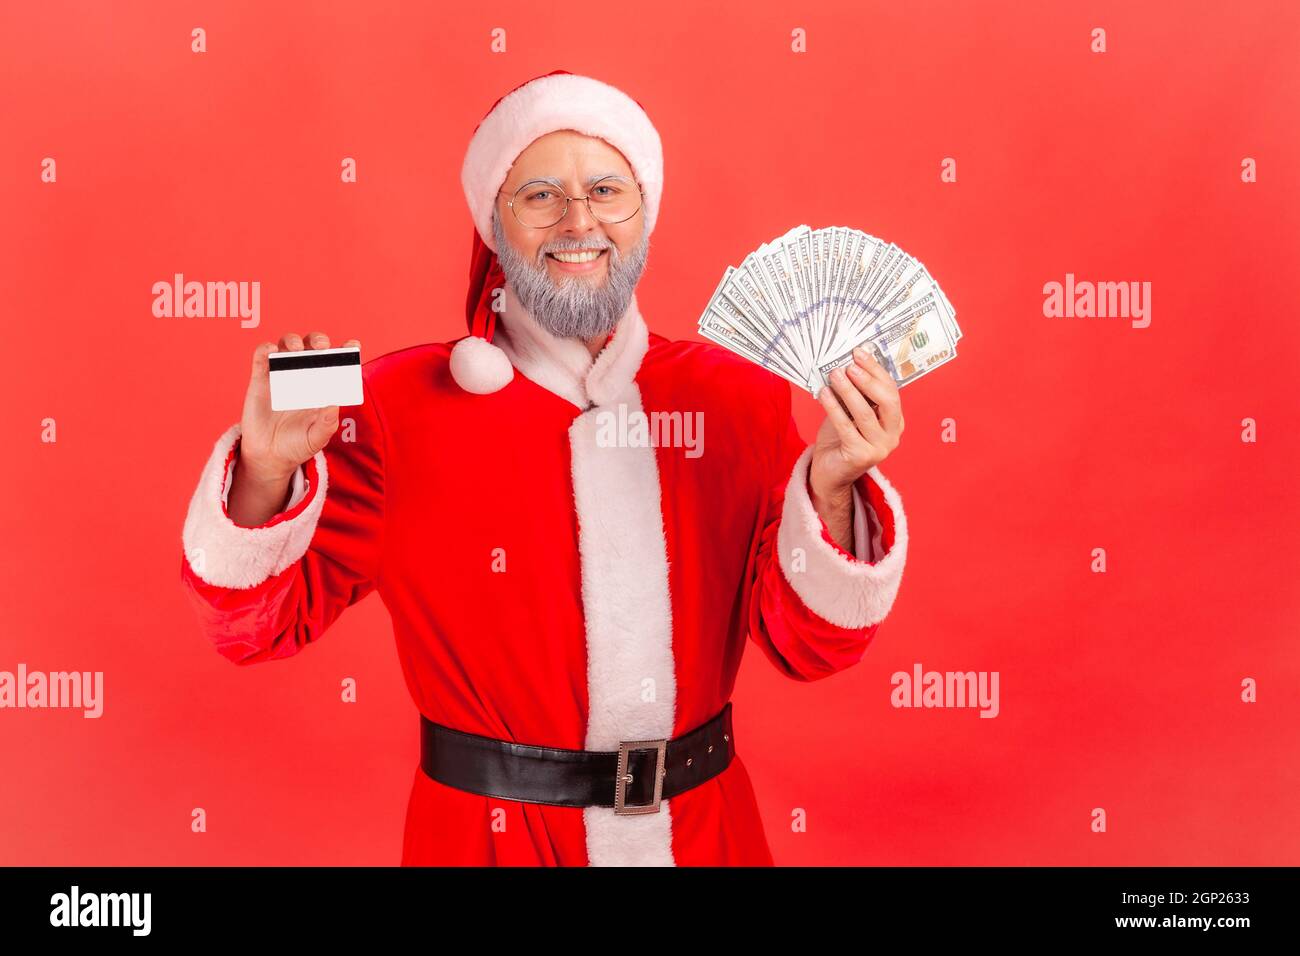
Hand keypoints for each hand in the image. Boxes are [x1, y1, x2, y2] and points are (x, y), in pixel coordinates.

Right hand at [237, 331, 360, 482]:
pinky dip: (266, 349)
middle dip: (318, 340)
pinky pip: (262, 357)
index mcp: (323, 386)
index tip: (353, 345)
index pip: (336, 363)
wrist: (269, 456)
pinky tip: (272, 351)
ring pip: (287, 346)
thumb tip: (334, 403)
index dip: (345, 351)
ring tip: (296, 349)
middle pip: (312, 347)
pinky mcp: (260, 379)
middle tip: (322, 346)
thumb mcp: (317, 437)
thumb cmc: (298, 444)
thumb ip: (328, 423)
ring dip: (292, 341)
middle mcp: (304, 375)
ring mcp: (282, 375)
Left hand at [809, 346, 903, 504]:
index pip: (891, 390)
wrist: (829, 472)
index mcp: (895, 421)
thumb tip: (848, 362)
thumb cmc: (840, 439)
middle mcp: (892, 435)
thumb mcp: (850, 412)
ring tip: (834, 375)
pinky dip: (834, 408)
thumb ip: (855, 393)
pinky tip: (824, 394)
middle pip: (887, 402)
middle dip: (867, 380)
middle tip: (849, 366)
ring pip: (865, 414)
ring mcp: (879, 448)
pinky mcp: (861, 457)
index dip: (876, 370)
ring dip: (848, 391)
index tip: (859, 353)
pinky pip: (846, 428)